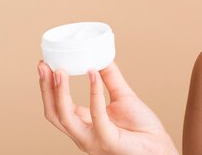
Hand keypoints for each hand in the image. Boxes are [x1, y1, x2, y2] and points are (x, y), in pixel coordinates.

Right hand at [38, 61, 179, 154]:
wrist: (158, 145)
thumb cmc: (141, 126)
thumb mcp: (121, 96)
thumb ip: (110, 78)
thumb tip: (100, 56)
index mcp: (83, 124)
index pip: (56, 107)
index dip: (47, 88)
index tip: (44, 65)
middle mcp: (82, 134)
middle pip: (54, 113)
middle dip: (46, 89)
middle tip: (43, 66)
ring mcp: (93, 139)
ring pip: (66, 117)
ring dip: (60, 93)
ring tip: (59, 71)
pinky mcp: (107, 140)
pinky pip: (96, 115)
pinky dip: (93, 93)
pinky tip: (93, 74)